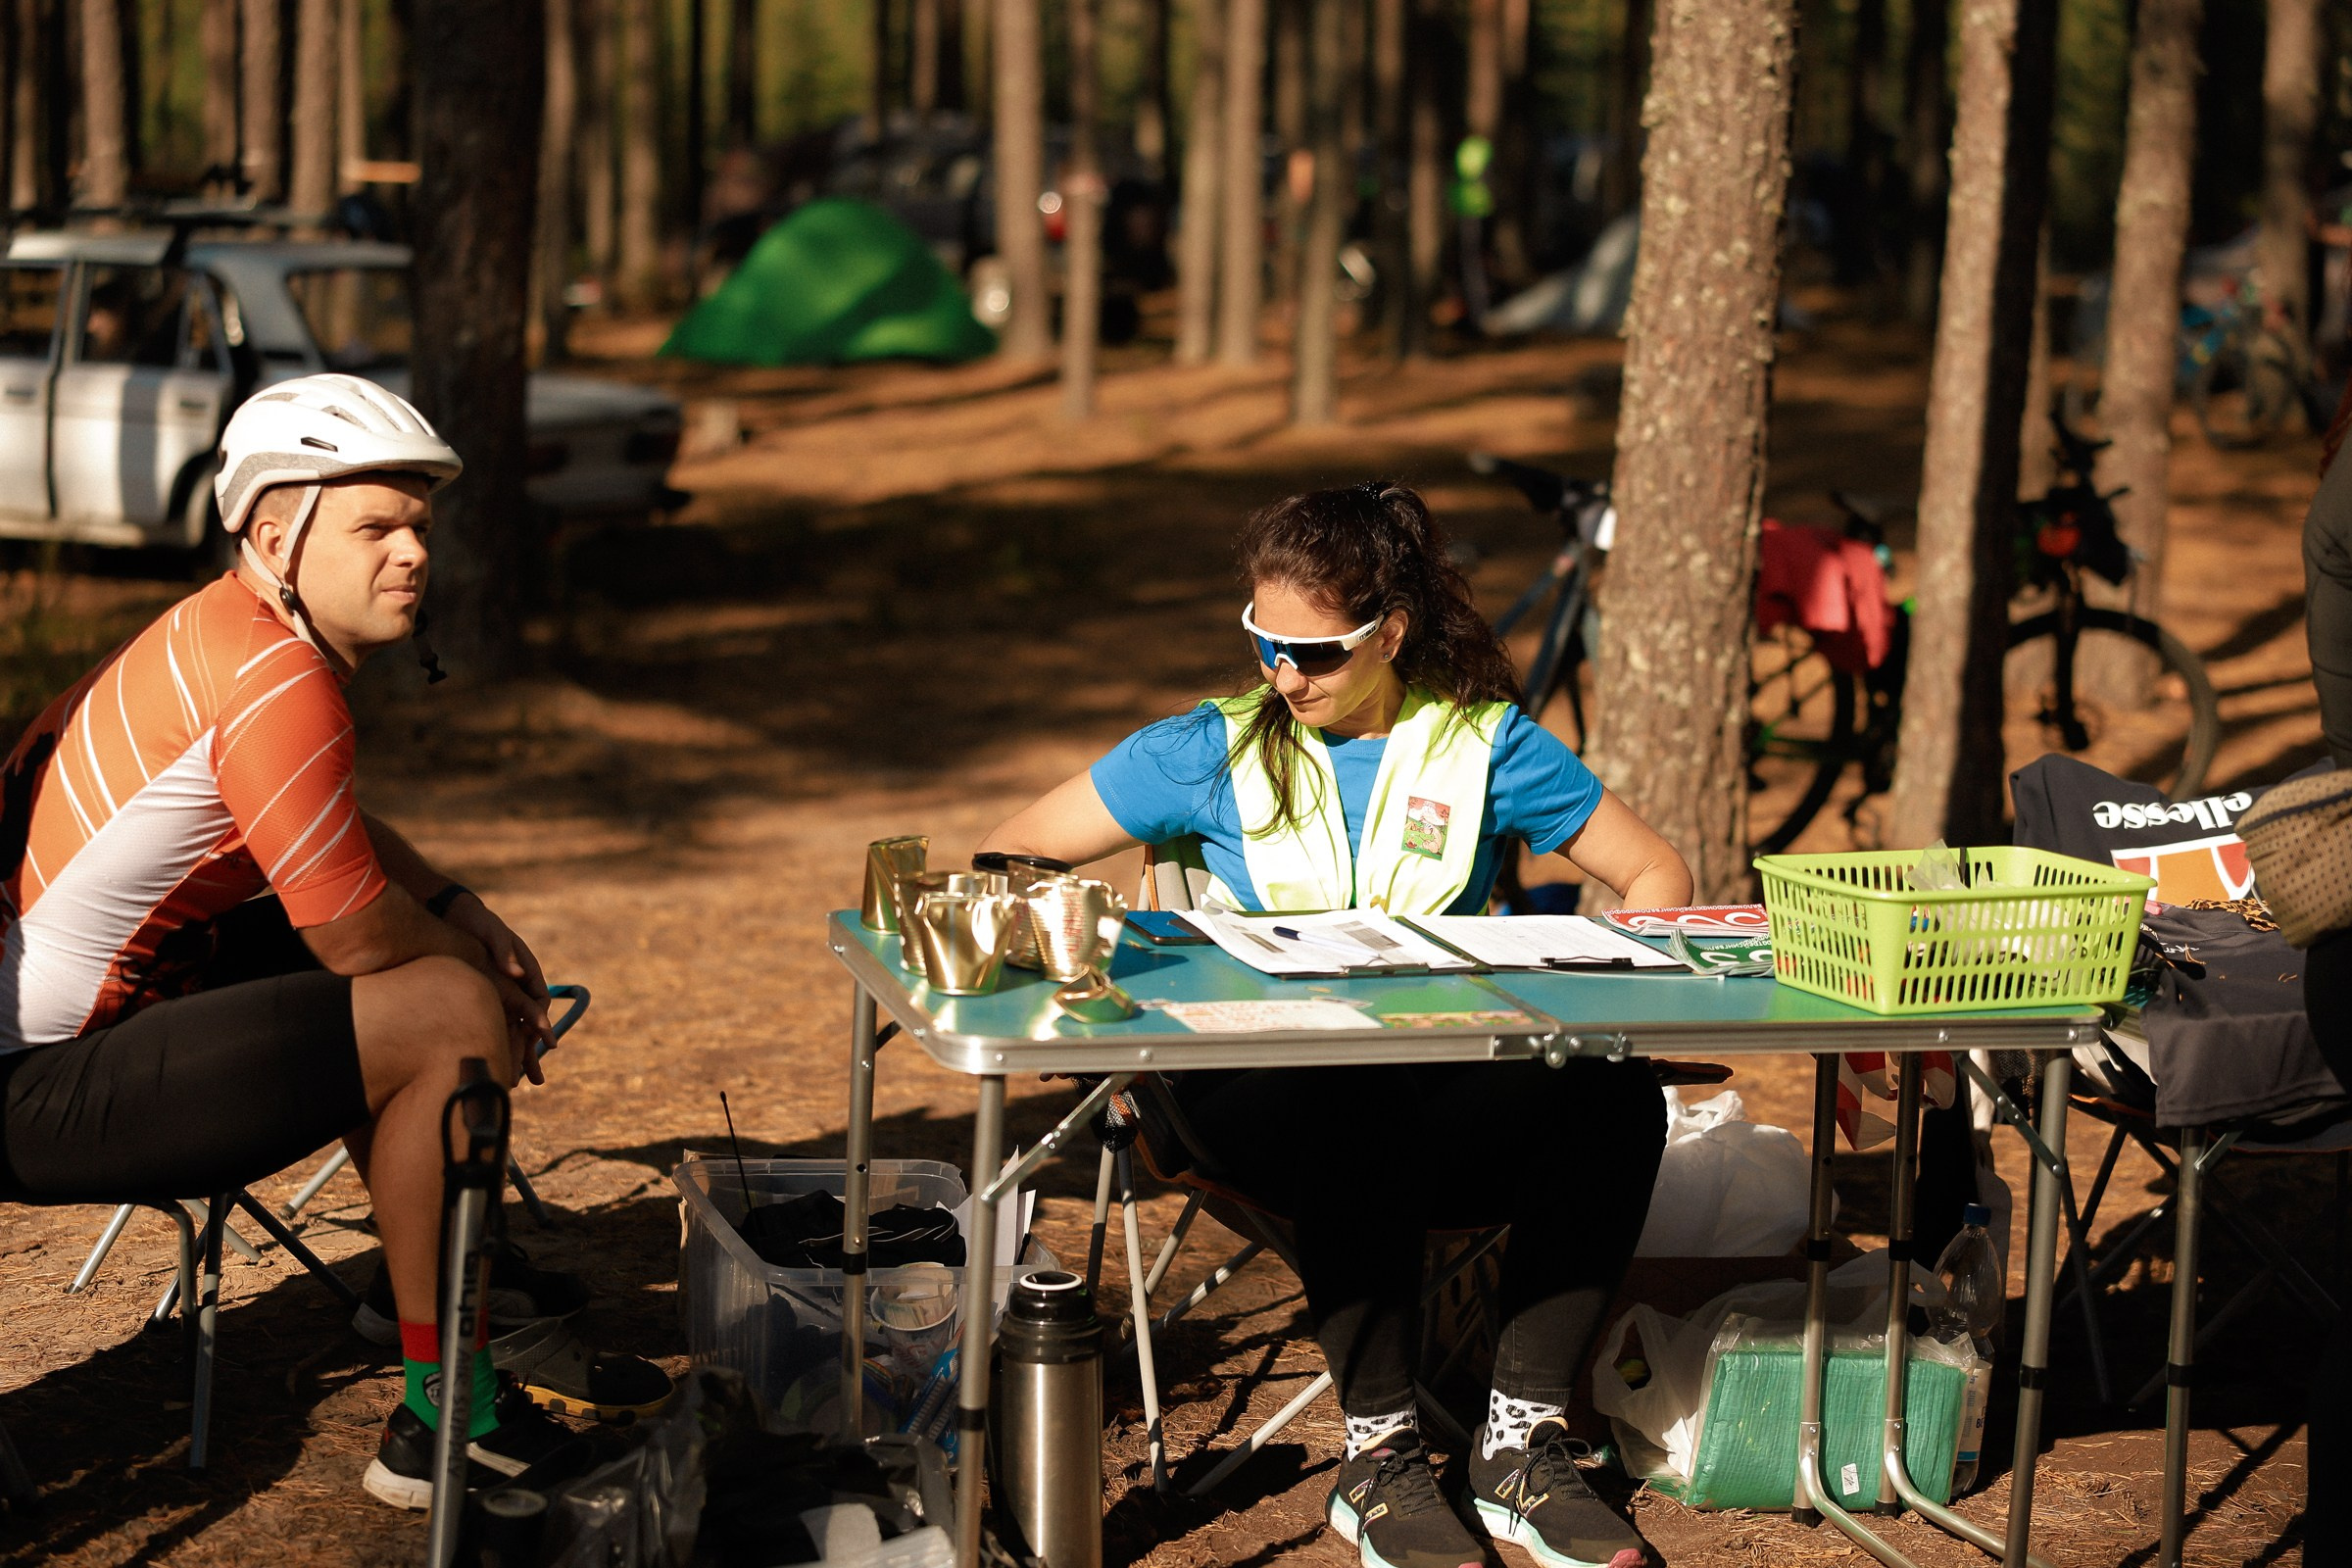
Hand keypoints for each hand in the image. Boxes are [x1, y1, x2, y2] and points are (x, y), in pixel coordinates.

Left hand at [446, 894, 552, 1077]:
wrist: (453, 915)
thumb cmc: (476, 921)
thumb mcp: (490, 932)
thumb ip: (503, 951)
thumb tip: (515, 973)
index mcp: (526, 970)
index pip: (537, 1002)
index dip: (540, 1024)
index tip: (545, 1042)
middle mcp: (516, 985)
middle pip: (527, 1024)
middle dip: (530, 1052)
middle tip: (536, 1080)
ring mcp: (501, 992)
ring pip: (511, 1029)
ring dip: (514, 1056)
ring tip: (513, 1084)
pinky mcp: (485, 997)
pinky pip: (493, 1025)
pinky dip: (493, 1044)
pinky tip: (490, 1063)